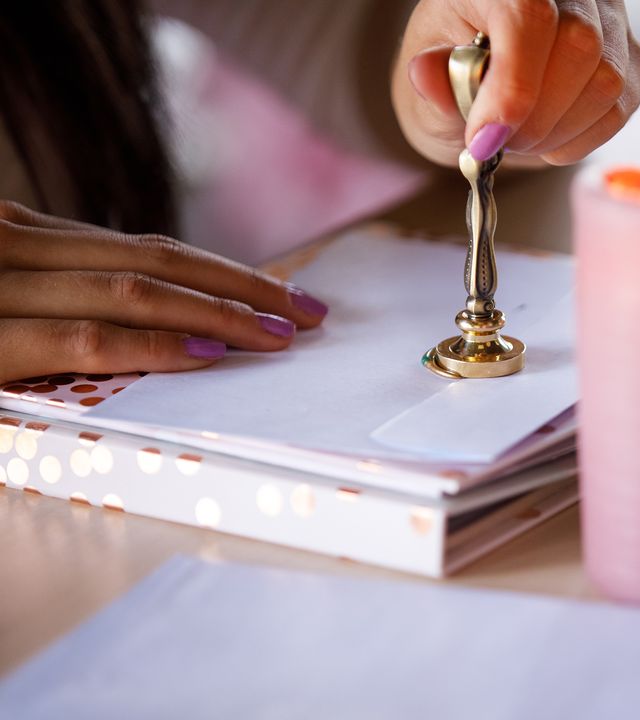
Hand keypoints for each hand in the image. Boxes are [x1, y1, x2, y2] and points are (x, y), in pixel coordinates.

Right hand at [0, 202, 328, 383]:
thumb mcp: (0, 289)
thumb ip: (57, 289)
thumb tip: (153, 310)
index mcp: (20, 232)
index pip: (144, 250)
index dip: (223, 273)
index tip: (284, 295)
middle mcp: (12, 244)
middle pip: (155, 261)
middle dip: (243, 288)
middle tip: (308, 312)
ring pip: (133, 293)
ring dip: (218, 313)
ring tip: (278, 335)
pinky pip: (84, 339)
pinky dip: (152, 345)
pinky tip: (207, 352)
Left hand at [392, 0, 639, 167]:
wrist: (480, 79)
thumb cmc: (453, 70)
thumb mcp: (423, 74)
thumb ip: (430, 80)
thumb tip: (427, 75)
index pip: (530, 15)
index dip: (512, 84)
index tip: (485, 137)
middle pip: (580, 47)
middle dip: (535, 116)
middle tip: (498, 143)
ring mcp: (607, 19)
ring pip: (606, 82)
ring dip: (557, 131)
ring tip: (520, 138)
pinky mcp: (630, 58)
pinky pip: (620, 108)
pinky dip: (579, 138)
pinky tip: (547, 136)